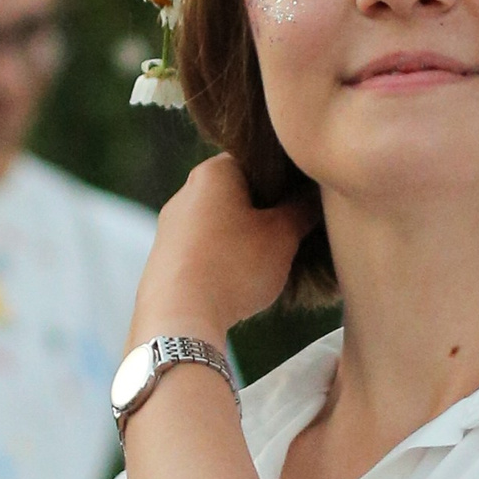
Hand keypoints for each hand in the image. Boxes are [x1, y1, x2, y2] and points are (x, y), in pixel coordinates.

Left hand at [131, 153, 311, 344]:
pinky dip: (222, 258)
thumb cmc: (234, 268)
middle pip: (237, 193)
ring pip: (219, 223)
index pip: (259, 162)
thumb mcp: (282, 237)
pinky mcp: (163, 257)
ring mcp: (170, 225)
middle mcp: (186, 191)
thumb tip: (315, 196)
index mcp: (214, 172)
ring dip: (244, 238)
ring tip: (266, 264)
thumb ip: (302, 209)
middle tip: (292, 235)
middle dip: (265, 211)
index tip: (305, 202)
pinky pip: (202, 249)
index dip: (287, 180)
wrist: (178, 317)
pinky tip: (237, 281)